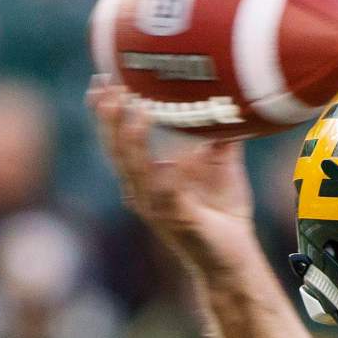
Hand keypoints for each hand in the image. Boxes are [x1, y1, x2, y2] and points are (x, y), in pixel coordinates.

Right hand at [87, 79, 256, 275]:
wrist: (235, 257)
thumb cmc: (223, 211)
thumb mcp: (221, 162)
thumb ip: (218, 132)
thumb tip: (231, 94)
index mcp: (147, 175)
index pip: (116, 139)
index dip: (105, 112)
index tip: (102, 80)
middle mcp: (143, 191)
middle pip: (116, 150)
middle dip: (109, 118)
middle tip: (111, 86)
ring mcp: (157, 207)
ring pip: (134, 170)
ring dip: (131, 139)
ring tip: (135, 108)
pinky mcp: (179, 221)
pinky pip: (167, 195)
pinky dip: (166, 175)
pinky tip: (167, 157)